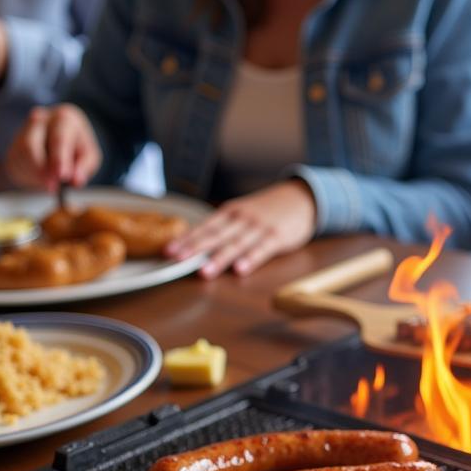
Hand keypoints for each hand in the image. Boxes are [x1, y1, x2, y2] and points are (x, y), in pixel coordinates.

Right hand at [6, 104, 100, 190]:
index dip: (59, 158)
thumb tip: (76, 180)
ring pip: (21, 157)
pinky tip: (40, 180)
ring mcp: (22, 130)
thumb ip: (84, 167)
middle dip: (40, 169)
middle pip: (31, 145)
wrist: (57, 141)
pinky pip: (16, 164)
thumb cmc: (77, 148)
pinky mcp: (14, 146)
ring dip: (35, 176)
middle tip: (52, 187)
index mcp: (64, 118)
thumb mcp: (89, 155)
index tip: (62, 175)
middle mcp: (40, 119)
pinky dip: (28, 177)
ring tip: (51, 185)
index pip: (59, 138)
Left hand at [166, 180, 317, 277]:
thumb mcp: (243, 213)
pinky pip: (262, 250)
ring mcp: (259, 227)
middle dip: (195, 248)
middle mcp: (242, 218)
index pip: (204, 227)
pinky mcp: (277, 237)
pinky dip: (250, 260)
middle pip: (215, 235)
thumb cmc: (268, 211)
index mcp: (231, 212)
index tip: (168, 251)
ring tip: (204, 271)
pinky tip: (240, 270)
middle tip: (177, 260)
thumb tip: (197, 245)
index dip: (186, 239)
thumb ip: (225, 228)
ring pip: (236, 244)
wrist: (302, 198)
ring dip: (219, 258)